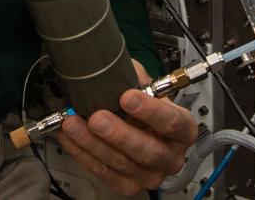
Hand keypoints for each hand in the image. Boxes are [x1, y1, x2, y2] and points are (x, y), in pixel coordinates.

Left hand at [58, 60, 197, 195]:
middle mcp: (171, 155)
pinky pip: (105, 174)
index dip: (150, 111)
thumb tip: (113, 69)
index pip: (173, 122)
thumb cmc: (143, 101)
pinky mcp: (128, 185)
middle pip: (149, 151)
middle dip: (119, 134)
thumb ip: (134, 76)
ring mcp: (151, 174)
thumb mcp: (143, 81)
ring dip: (93, 144)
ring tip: (74, 125)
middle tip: (97, 118)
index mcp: (183, 128)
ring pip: (123, 164)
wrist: (135, 119)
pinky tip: (71, 138)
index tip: (127, 96)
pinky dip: (84, 155)